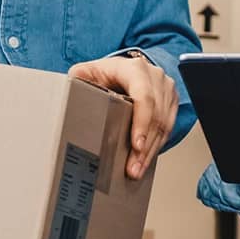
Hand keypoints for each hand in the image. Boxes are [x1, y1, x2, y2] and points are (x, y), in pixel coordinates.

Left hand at [68, 52, 177, 179]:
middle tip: (132, 167)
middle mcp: (154, 77)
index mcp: (133, 69)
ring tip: (136, 169)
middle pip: (155, 116)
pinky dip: (156, 146)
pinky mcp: (170, 102)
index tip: (136, 145)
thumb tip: (68, 96)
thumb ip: (78, 81)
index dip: (141, 122)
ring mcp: (165, 89)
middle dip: (143, 147)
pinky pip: (168, 128)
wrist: (123, 70)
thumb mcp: (87, 72)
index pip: (144, 96)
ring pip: (164, 125)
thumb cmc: (104, 73)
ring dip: (150, 151)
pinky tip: (144, 160)